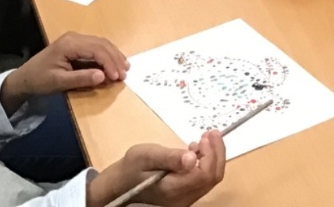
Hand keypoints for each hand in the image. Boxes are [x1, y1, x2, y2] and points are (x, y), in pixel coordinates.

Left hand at [0, 31, 127, 113]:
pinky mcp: (76, 44)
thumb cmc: (40, 80)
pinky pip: (96, 47)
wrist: (24, 78)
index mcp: (69, 44)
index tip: (118, 77)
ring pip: (101, 43)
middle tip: (124, 75)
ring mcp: (75, 39)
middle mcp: (74, 37)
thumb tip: (103, 76)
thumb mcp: (59, 82)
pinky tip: (114, 63)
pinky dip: (107, 55)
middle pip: (102, 44)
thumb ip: (81, 79)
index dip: (109, 63)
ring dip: (113, 56)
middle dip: (115, 59)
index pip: (96, 50)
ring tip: (124, 69)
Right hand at [89, 134, 225, 206]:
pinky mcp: (182, 198)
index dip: (212, 153)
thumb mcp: (145, 156)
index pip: (204, 174)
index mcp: (173, 190)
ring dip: (211, 159)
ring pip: (208, 181)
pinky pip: (201, 183)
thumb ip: (170, 157)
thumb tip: (193, 157)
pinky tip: (196, 153)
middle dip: (216, 154)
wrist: (117, 188)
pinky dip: (204, 166)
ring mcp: (183, 201)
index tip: (207, 135)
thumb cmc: (129, 170)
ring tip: (203, 141)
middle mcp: (182, 200)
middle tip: (211, 134)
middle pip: (211, 179)